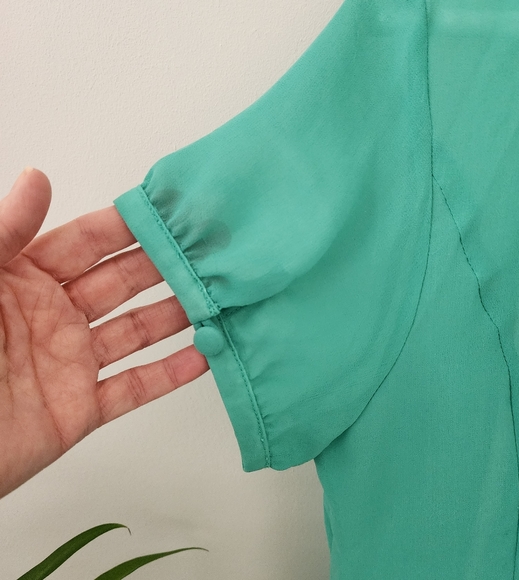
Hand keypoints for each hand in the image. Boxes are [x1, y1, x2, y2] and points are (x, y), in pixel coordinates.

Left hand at [0, 168, 208, 497]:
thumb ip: (3, 234)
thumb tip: (37, 179)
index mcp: (23, 281)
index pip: (86, 243)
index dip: (127, 226)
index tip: (168, 211)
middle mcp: (54, 318)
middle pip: (121, 284)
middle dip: (164, 266)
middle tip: (205, 250)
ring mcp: (70, 364)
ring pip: (136, 332)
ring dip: (176, 315)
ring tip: (215, 297)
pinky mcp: (80, 410)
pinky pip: (134, 388)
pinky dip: (171, 374)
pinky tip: (203, 356)